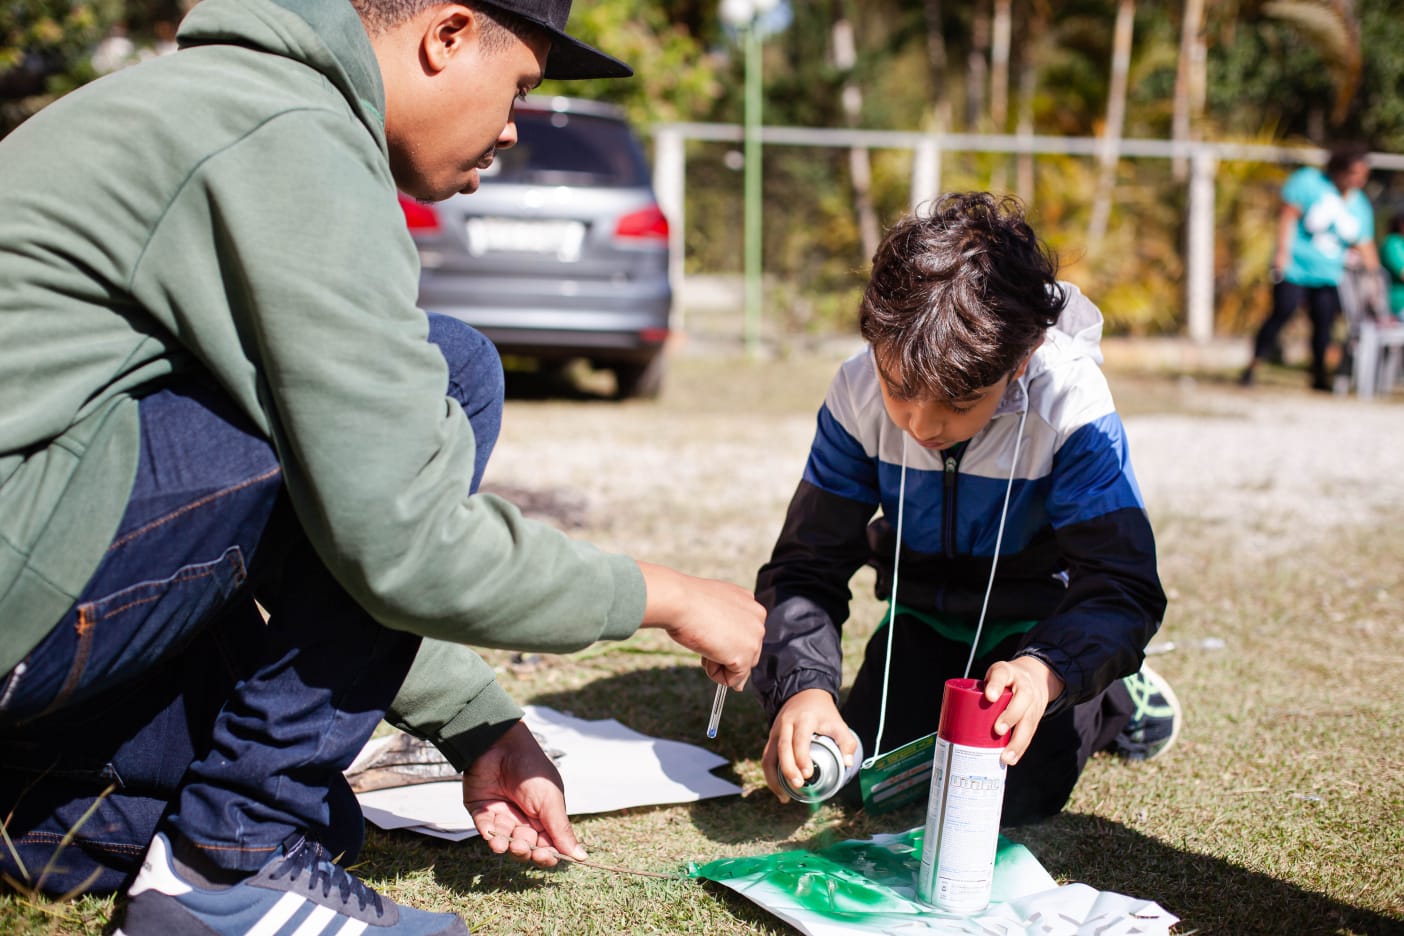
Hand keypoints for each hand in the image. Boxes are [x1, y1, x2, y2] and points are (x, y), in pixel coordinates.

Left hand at [463, 720, 584, 865]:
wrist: (503, 744)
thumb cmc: (532, 769)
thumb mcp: (550, 800)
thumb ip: (561, 830)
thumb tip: (582, 857)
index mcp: (544, 816)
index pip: (546, 845)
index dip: (546, 855)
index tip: (546, 857)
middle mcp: (523, 818)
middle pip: (525, 847)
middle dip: (524, 851)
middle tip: (522, 845)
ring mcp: (502, 814)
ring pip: (504, 841)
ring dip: (505, 845)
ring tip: (506, 844)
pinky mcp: (481, 809)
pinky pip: (484, 828)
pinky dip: (489, 834)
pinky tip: (492, 836)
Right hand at [636, 561, 763, 690]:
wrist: (679, 601)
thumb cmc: (687, 601)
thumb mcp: (713, 609)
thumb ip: (727, 626)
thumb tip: (730, 652)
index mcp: (750, 602)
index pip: (744, 633)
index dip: (723, 638)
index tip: (708, 628)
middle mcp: (758, 618)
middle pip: (746, 651)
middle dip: (723, 652)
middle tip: (704, 636)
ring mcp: (754, 638)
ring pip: (740, 666)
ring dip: (718, 662)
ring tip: (704, 641)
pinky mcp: (745, 657)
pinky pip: (733, 679)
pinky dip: (716, 674)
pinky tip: (705, 653)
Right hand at [761, 689, 857, 802]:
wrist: (803, 694)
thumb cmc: (822, 713)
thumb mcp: (838, 722)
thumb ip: (847, 742)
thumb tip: (847, 764)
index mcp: (803, 719)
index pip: (800, 739)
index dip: (802, 757)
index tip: (808, 774)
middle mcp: (786, 724)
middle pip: (782, 748)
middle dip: (788, 769)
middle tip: (798, 785)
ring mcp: (775, 731)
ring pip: (769, 756)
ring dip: (774, 777)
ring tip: (785, 797)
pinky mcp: (771, 739)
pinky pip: (766, 759)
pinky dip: (770, 776)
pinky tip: (779, 790)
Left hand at [982, 657, 1064, 765]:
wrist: (1035, 677)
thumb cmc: (1005, 680)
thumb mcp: (992, 677)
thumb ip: (977, 690)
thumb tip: (952, 714)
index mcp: (1007, 672)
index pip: (1001, 674)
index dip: (995, 685)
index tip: (989, 696)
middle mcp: (1024, 686)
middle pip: (1022, 699)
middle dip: (1010, 716)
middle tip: (997, 729)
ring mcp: (1033, 702)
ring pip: (1028, 721)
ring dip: (1017, 741)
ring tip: (1005, 756)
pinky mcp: (1036, 717)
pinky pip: (1029, 734)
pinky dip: (1020, 748)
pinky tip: (1011, 759)